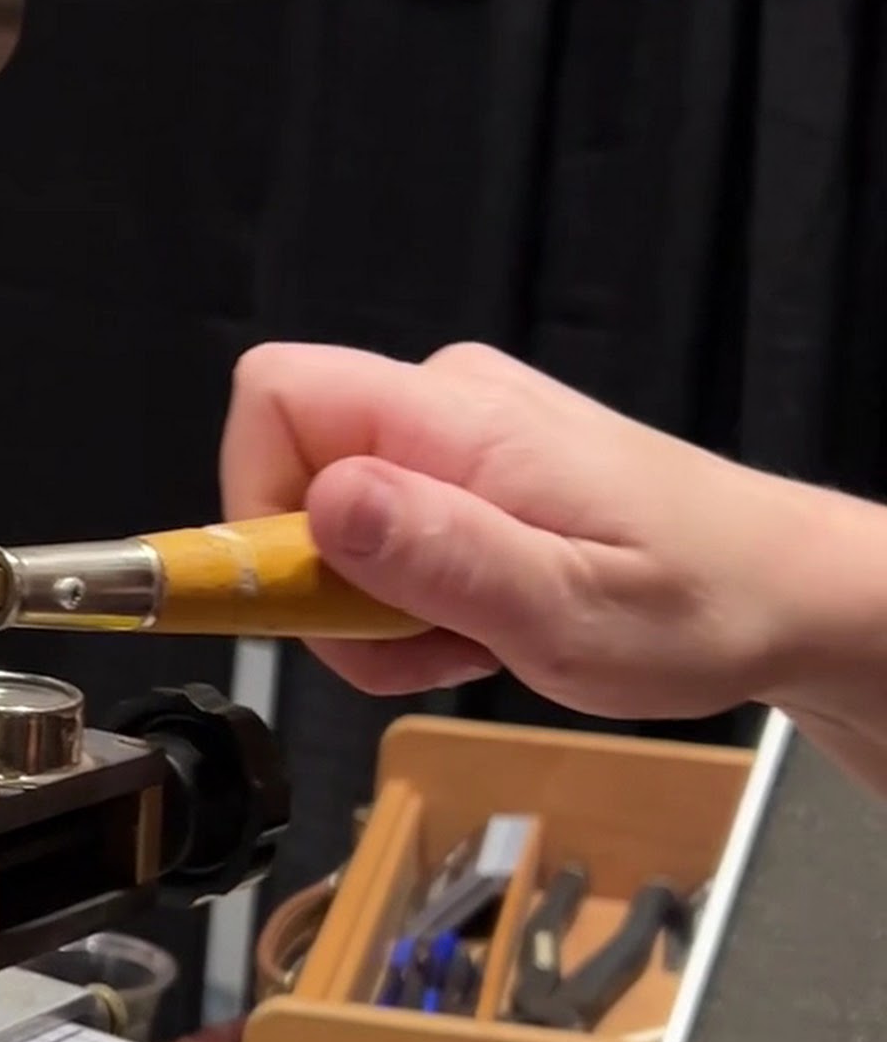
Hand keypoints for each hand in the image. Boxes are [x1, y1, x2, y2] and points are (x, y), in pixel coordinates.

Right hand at [219, 340, 835, 720]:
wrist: (792, 595)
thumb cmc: (698, 607)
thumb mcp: (563, 612)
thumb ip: (440, 557)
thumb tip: (320, 502)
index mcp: (456, 416)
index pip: (275, 395)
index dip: (251, 499)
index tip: (299, 597)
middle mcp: (445, 400)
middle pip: (292, 468)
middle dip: (320, 581)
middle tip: (409, 646)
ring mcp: (458, 433)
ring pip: (332, 513)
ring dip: (370, 604)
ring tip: (465, 640)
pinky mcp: (471, 467)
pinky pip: (383, 527)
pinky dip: (406, 597)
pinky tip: (476, 625)